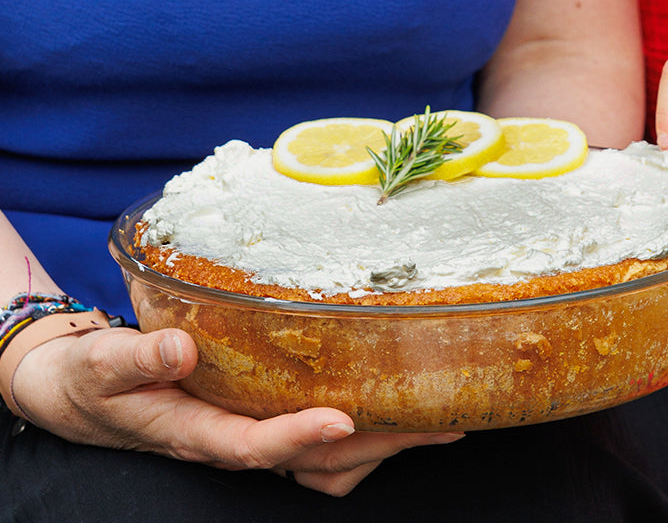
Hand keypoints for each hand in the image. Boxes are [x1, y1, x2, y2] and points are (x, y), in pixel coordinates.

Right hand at [11, 325, 462, 495]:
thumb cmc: (94, 380)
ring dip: (381, 445)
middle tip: (439, 419)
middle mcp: (234, 440)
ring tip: (437, 417)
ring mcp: (253, 431)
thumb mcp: (102, 366)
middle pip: (315, 458)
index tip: (343, 417)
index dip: (300, 435)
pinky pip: (320, 442)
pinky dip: (361, 431)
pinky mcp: (262, 417)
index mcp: (196, 434)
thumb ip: (137, 359)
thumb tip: (179, 349)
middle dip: (378, 444)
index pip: (255, 445)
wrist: (86, 391)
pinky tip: (391, 404)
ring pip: (327, 461)